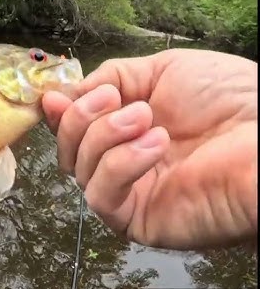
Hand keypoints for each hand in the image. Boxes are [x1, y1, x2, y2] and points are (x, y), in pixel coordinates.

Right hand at [42, 48, 256, 250]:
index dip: (61, 112)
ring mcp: (129, 191)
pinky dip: (119, 165)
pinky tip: (155, 146)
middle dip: (81, 119)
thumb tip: (63, 95)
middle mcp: (122, 161)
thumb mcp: (162, 70)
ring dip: (104, 137)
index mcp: (125, 128)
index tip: (57, 97)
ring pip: (80, 171)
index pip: (74, 128)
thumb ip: (111, 78)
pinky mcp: (137, 218)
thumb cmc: (231, 100)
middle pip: (68, 150)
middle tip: (115, 101)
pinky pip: (101, 196)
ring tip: (148, 120)